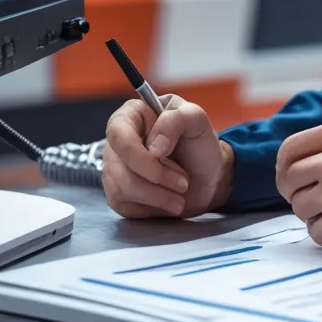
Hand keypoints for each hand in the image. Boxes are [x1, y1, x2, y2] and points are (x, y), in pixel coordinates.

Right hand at [103, 94, 233, 218]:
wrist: (206, 176)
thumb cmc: (198, 143)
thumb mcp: (195, 119)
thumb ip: (175, 120)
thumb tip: (153, 147)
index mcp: (132, 115)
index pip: (118, 134)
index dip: (139, 153)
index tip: (166, 157)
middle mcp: (118, 141)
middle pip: (121, 166)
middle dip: (157, 178)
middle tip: (184, 182)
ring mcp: (115, 168)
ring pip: (121, 189)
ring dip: (156, 196)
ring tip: (180, 195)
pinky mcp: (117, 193)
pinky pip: (123, 205)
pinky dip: (150, 207)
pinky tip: (167, 202)